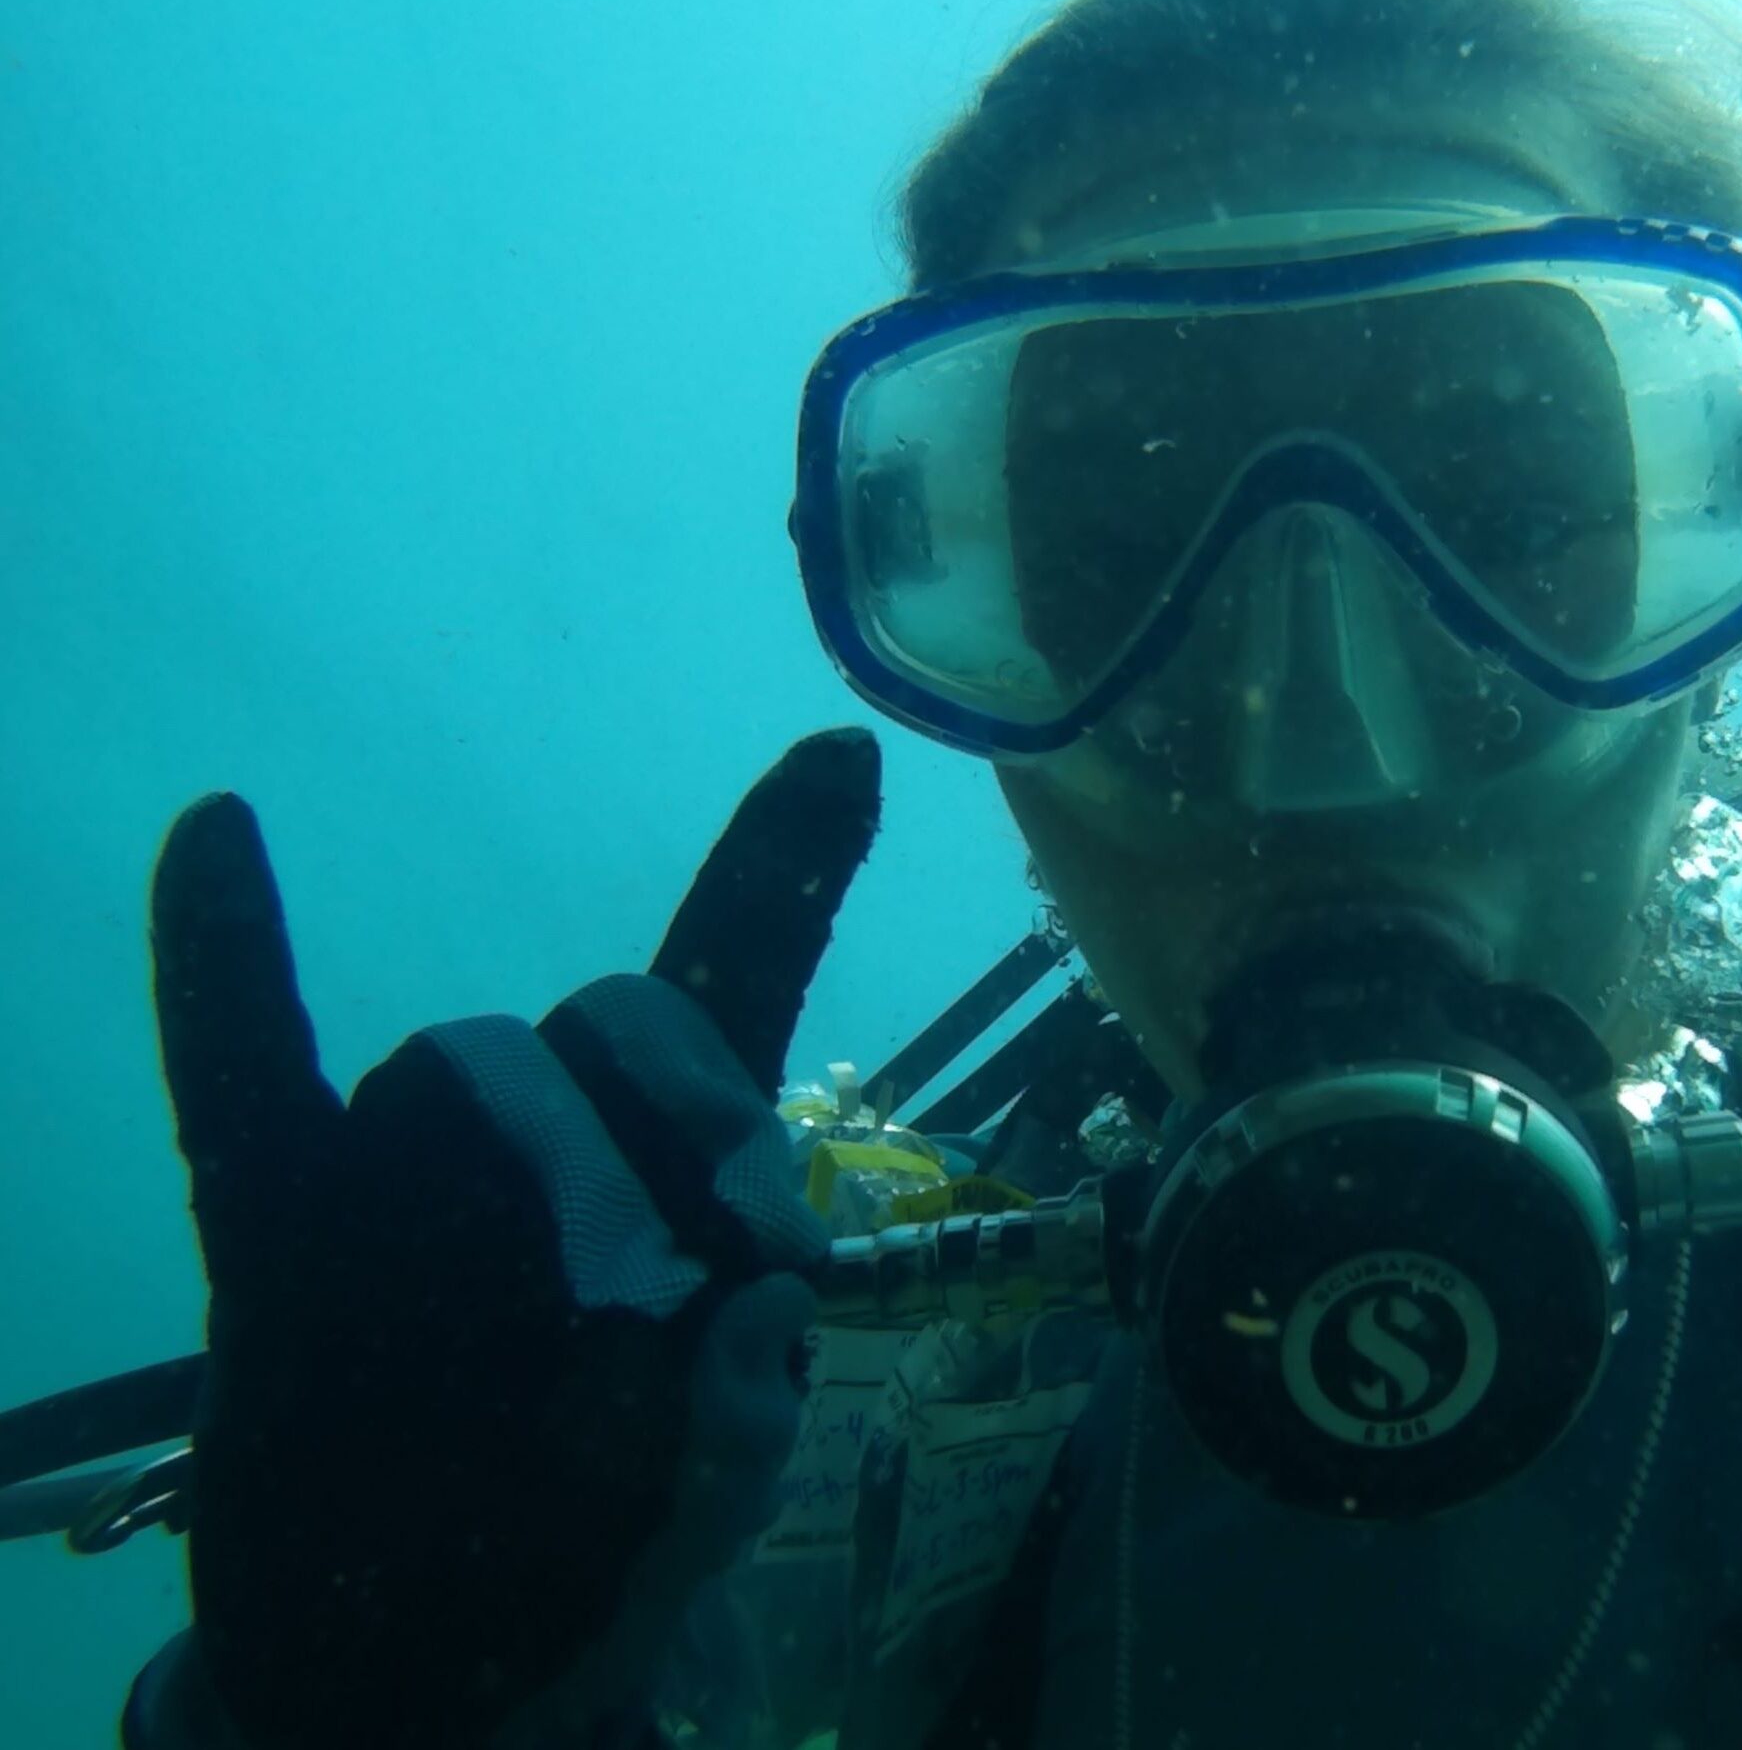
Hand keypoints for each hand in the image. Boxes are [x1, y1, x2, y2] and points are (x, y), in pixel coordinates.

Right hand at [138, 731, 880, 1749]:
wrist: (417, 1667)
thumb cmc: (585, 1551)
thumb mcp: (698, 1503)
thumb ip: (732, 1424)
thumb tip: (753, 1311)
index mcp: (671, 1178)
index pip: (739, 993)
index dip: (786, 871)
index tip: (846, 758)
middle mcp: (544, 1140)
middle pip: (622, 1015)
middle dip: (688, 1113)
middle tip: (714, 1262)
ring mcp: (403, 1178)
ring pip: (467, 1063)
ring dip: (541, 1170)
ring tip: (575, 1333)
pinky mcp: (277, 1238)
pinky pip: (240, 1081)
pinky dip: (225, 967)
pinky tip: (219, 842)